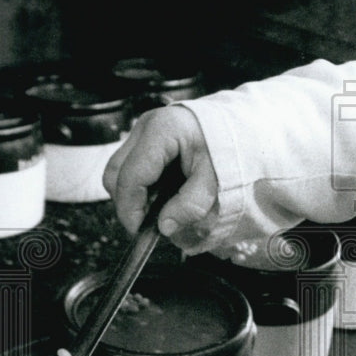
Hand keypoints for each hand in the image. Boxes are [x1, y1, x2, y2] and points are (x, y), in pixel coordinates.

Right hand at [102, 105, 218, 248]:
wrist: (240, 125)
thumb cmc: (230, 147)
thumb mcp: (216, 179)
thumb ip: (191, 204)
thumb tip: (164, 227)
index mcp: (161, 131)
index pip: (131, 176)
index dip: (130, 208)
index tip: (139, 230)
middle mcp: (145, 125)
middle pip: (115, 172)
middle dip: (128, 202)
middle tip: (148, 223)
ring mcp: (143, 129)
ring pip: (119, 169)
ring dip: (134, 193)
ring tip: (159, 208)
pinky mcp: (146, 136)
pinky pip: (132, 165)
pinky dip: (142, 184)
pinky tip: (162, 194)